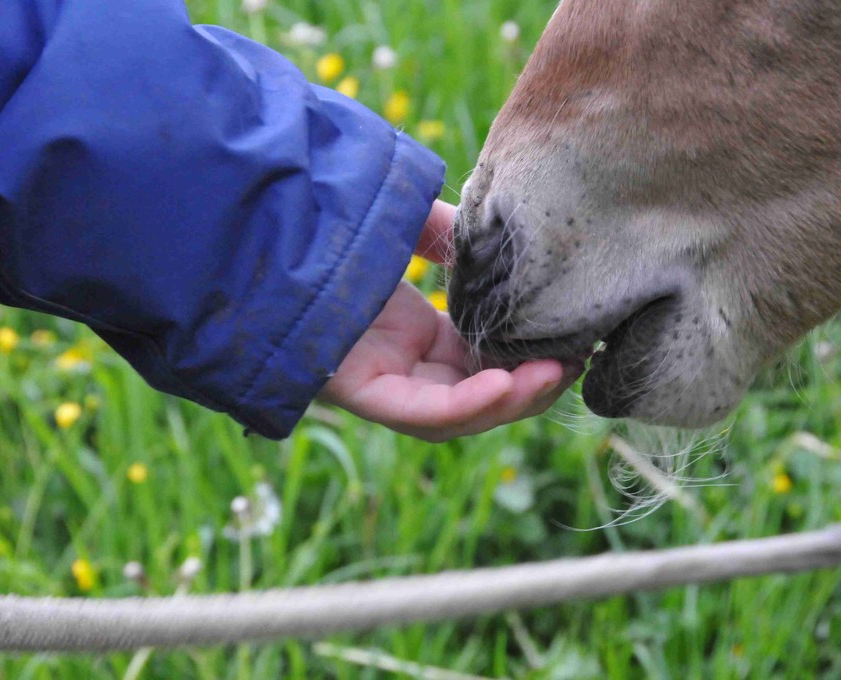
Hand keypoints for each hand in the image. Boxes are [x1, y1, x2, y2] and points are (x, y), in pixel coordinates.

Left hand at [317, 201, 581, 441]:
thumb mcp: (406, 225)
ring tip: (558, 375)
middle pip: (473, 394)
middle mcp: (397, 365)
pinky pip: (417, 410)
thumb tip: (494, 235)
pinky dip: (465, 404)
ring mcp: (377, 381)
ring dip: (510, 400)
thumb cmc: (330, 223)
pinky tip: (507, 386)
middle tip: (577, 360)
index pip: (479, 361)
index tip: (572, 338)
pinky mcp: (355, 390)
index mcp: (411, 336)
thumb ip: (448, 236)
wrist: (262, 223)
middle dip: (529, 385)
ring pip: (453, 413)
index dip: (526, 357)